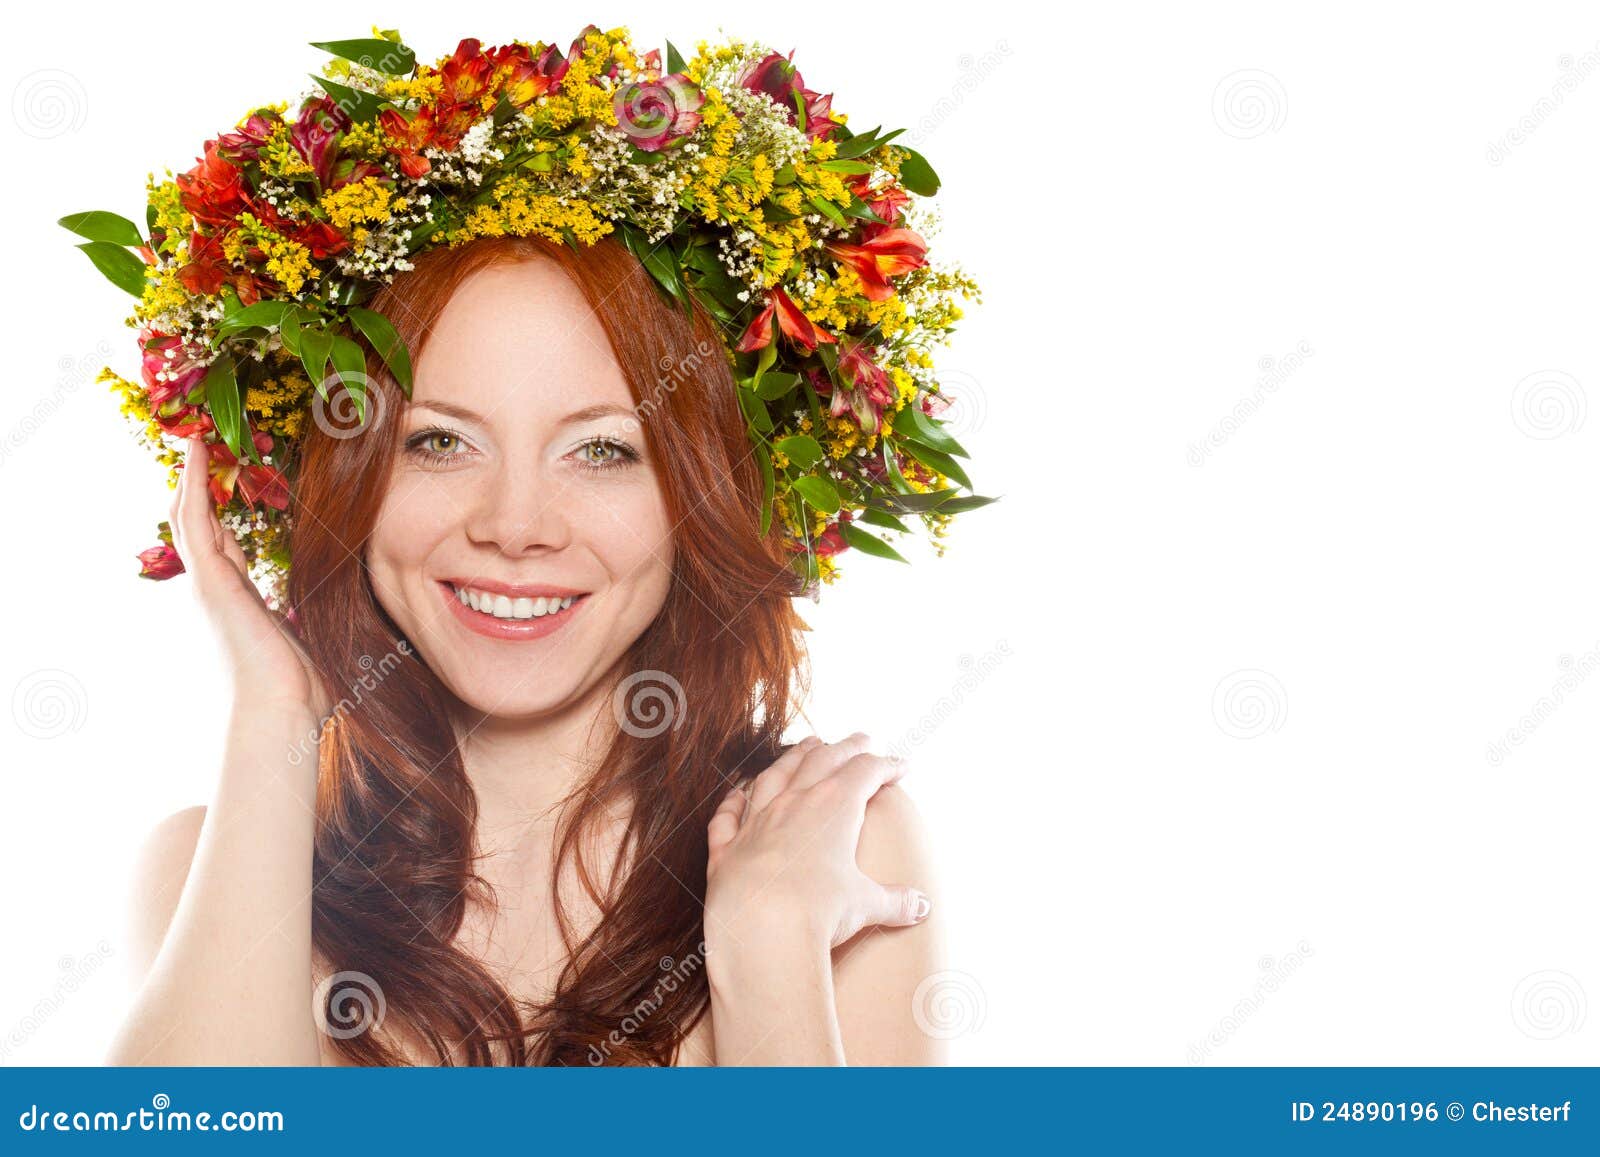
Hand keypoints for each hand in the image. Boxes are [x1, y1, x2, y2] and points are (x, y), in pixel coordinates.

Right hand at [169, 436, 330, 720]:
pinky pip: (194, 520)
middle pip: (197, 526)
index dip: (220, 512)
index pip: (222, 546)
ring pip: (188, 517)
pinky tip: (198, 451)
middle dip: (198, 486)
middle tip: (202, 445)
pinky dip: (193, 483)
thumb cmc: (300, 688)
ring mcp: (207, 584)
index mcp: (238, 602)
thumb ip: (309, 619)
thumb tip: (330, 613)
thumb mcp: (307, 638)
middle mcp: (215, 590)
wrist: (281, 711)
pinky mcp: (209, 580)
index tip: (226, 482)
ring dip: (191, 475)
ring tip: (196, 436)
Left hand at [704, 732, 930, 952]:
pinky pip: (729, 816)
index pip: (866, 771)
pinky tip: (737, 793)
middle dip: (846, 748)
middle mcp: (795, 802)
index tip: (901, 766)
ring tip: (807, 745)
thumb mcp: (866, 906)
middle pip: (824, 761)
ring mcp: (758, 821)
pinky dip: (733, 802)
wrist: (762, 931)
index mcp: (835, 807)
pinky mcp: (728, 847)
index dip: (887, 766)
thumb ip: (895, 902)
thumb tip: (921, 907)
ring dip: (794, 757)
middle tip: (861, 740)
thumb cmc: (818, 913)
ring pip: (776, 776)